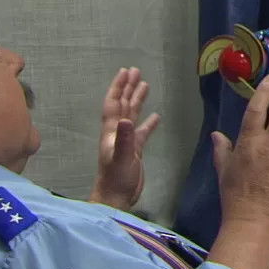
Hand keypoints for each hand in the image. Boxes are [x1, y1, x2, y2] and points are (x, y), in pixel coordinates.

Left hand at [89, 67, 159, 210]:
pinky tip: (156, 116)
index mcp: (112, 131)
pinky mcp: (135, 150)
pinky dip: (148, 123)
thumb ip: (124, 139)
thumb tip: (127, 118)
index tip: (125, 71)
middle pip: (123, 104)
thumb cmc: (116, 179)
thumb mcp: (122, 158)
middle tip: (135, 71)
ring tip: (145, 85)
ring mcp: (126, 140)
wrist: (116, 198)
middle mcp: (118, 132)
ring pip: (132, 114)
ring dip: (137, 100)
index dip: (118, 87)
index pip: (114, 103)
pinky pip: (142, 132)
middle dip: (128, 88)